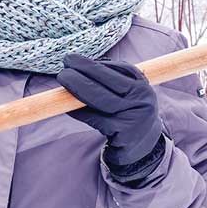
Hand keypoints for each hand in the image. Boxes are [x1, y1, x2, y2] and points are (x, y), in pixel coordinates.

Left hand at [56, 53, 167, 179]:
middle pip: (110, 81)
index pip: (121, 68)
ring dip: (79, 86)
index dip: (96, 63)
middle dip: (85, 69)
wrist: (142, 148)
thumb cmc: (127, 116)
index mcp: (143, 87)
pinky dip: (80, 111)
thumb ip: (111, 82)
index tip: (74, 59)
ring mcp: (134, 117)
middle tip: (66, 62)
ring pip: (102, 98)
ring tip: (63, 78)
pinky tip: (68, 106)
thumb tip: (80, 68)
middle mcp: (142, 100)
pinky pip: (97, 119)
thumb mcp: (128, 96)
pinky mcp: (123, 133)